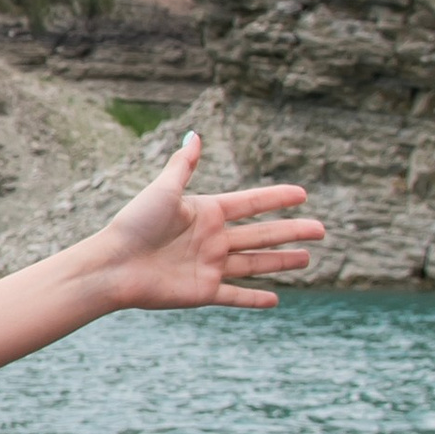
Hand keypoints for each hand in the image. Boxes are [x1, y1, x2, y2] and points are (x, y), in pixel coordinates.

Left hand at [93, 133, 324, 309]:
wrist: (113, 265)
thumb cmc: (134, 224)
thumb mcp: (163, 190)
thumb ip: (182, 165)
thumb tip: (195, 135)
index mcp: (205, 212)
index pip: (250, 204)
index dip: (276, 198)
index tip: (302, 194)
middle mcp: (211, 239)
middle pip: (261, 234)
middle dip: (291, 231)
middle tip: (321, 230)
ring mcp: (209, 266)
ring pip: (255, 263)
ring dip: (281, 261)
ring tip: (308, 258)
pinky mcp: (202, 291)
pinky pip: (235, 295)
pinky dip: (254, 298)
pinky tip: (276, 298)